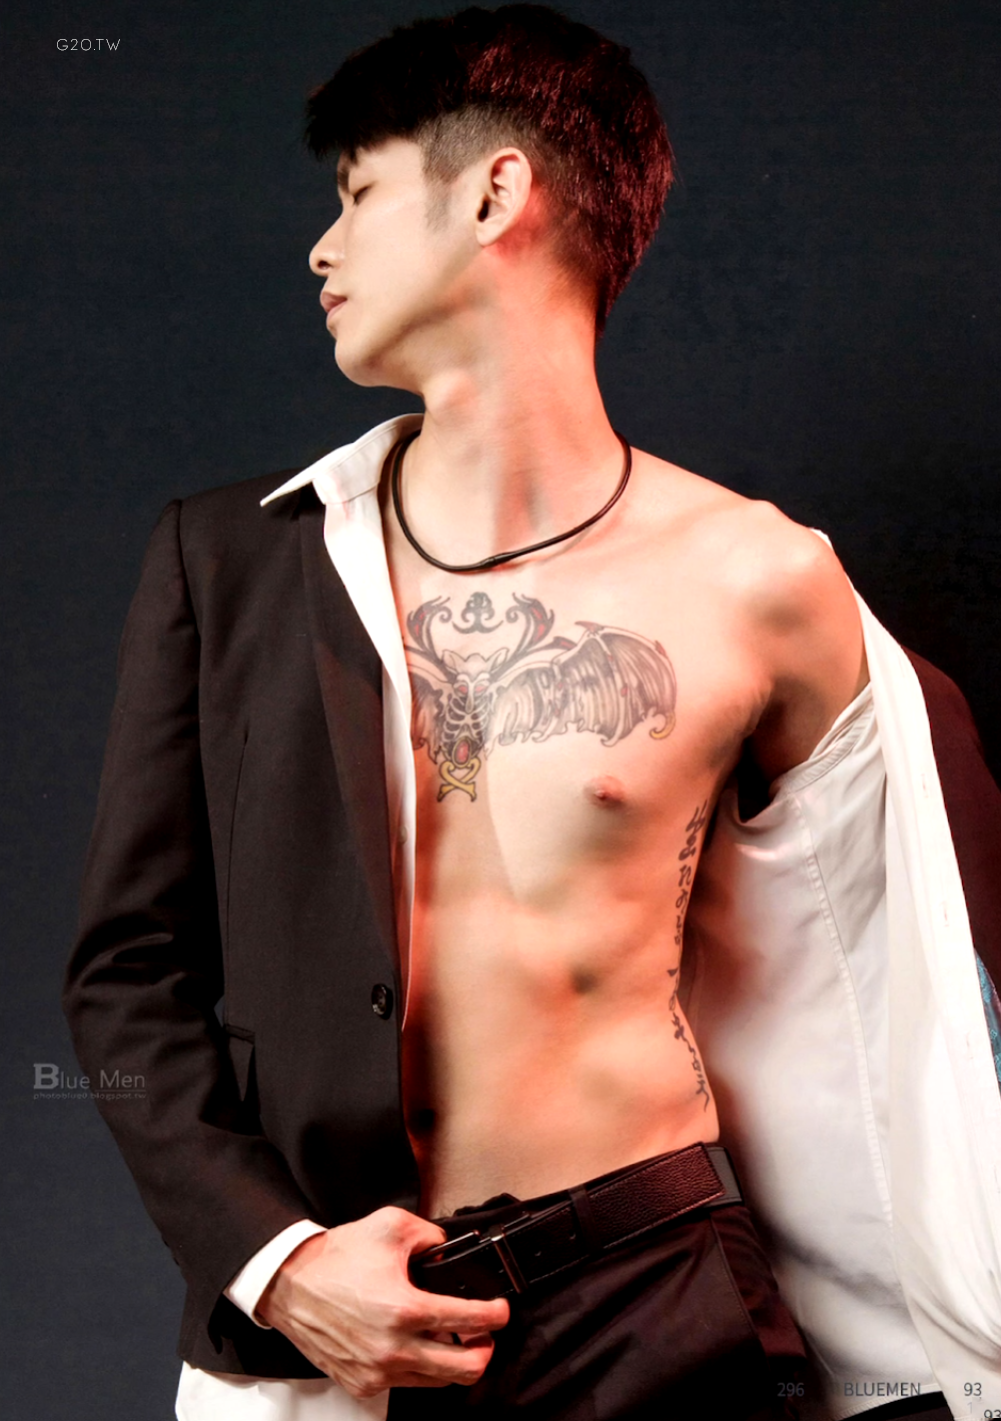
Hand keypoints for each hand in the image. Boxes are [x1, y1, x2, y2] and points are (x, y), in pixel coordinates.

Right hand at [255, 1206, 510, 1398]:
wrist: (289, 1284)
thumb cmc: (335, 1258)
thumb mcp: (391, 1225)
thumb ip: (430, 1234)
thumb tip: (449, 1248)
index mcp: (405, 1309)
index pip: (470, 1321)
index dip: (496, 1315)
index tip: (500, 1310)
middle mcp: (394, 1348)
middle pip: (465, 1369)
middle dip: (484, 1350)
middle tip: (483, 1333)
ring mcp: (378, 1371)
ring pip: (438, 1382)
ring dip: (453, 1362)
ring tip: (453, 1340)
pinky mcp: (363, 1383)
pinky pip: (407, 1385)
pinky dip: (421, 1369)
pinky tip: (418, 1346)